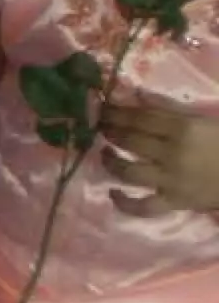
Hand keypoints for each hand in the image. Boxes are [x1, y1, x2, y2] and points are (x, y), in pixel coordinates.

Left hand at [101, 101, 218, 215]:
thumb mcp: (203, 119)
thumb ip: (170, 109)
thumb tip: (136, 96)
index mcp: (183, 128)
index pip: (140, 118)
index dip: (117, 112)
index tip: (103, 109)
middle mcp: (173, 153)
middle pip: (130, 141)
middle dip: (110, 132)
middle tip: (100, 127)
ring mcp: (172, 180)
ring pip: (129, 171)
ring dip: (110, 161)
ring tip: (104, 153)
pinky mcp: (175, 203)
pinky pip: (144, 207)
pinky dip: (125, 203)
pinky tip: (112, 193)